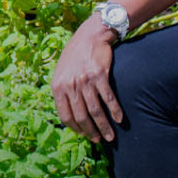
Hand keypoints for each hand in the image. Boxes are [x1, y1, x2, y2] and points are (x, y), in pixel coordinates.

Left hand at [51, 17, 124, 143]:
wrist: (89, 36)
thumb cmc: (75, 56)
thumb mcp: (61, 73)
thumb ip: (62, 91)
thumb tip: (67, 114)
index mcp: (57, 87)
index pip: (65, 116)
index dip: (75, 128)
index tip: (84, 135)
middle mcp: (70, 85)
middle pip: (81, 116)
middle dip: (91, 132)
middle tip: (99, 140)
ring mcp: (85, 80)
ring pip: (95, 110)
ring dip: (104, 126)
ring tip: (110, 136)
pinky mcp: (99, 75)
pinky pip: (108, 98)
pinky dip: (114, 111)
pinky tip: (119, 119)